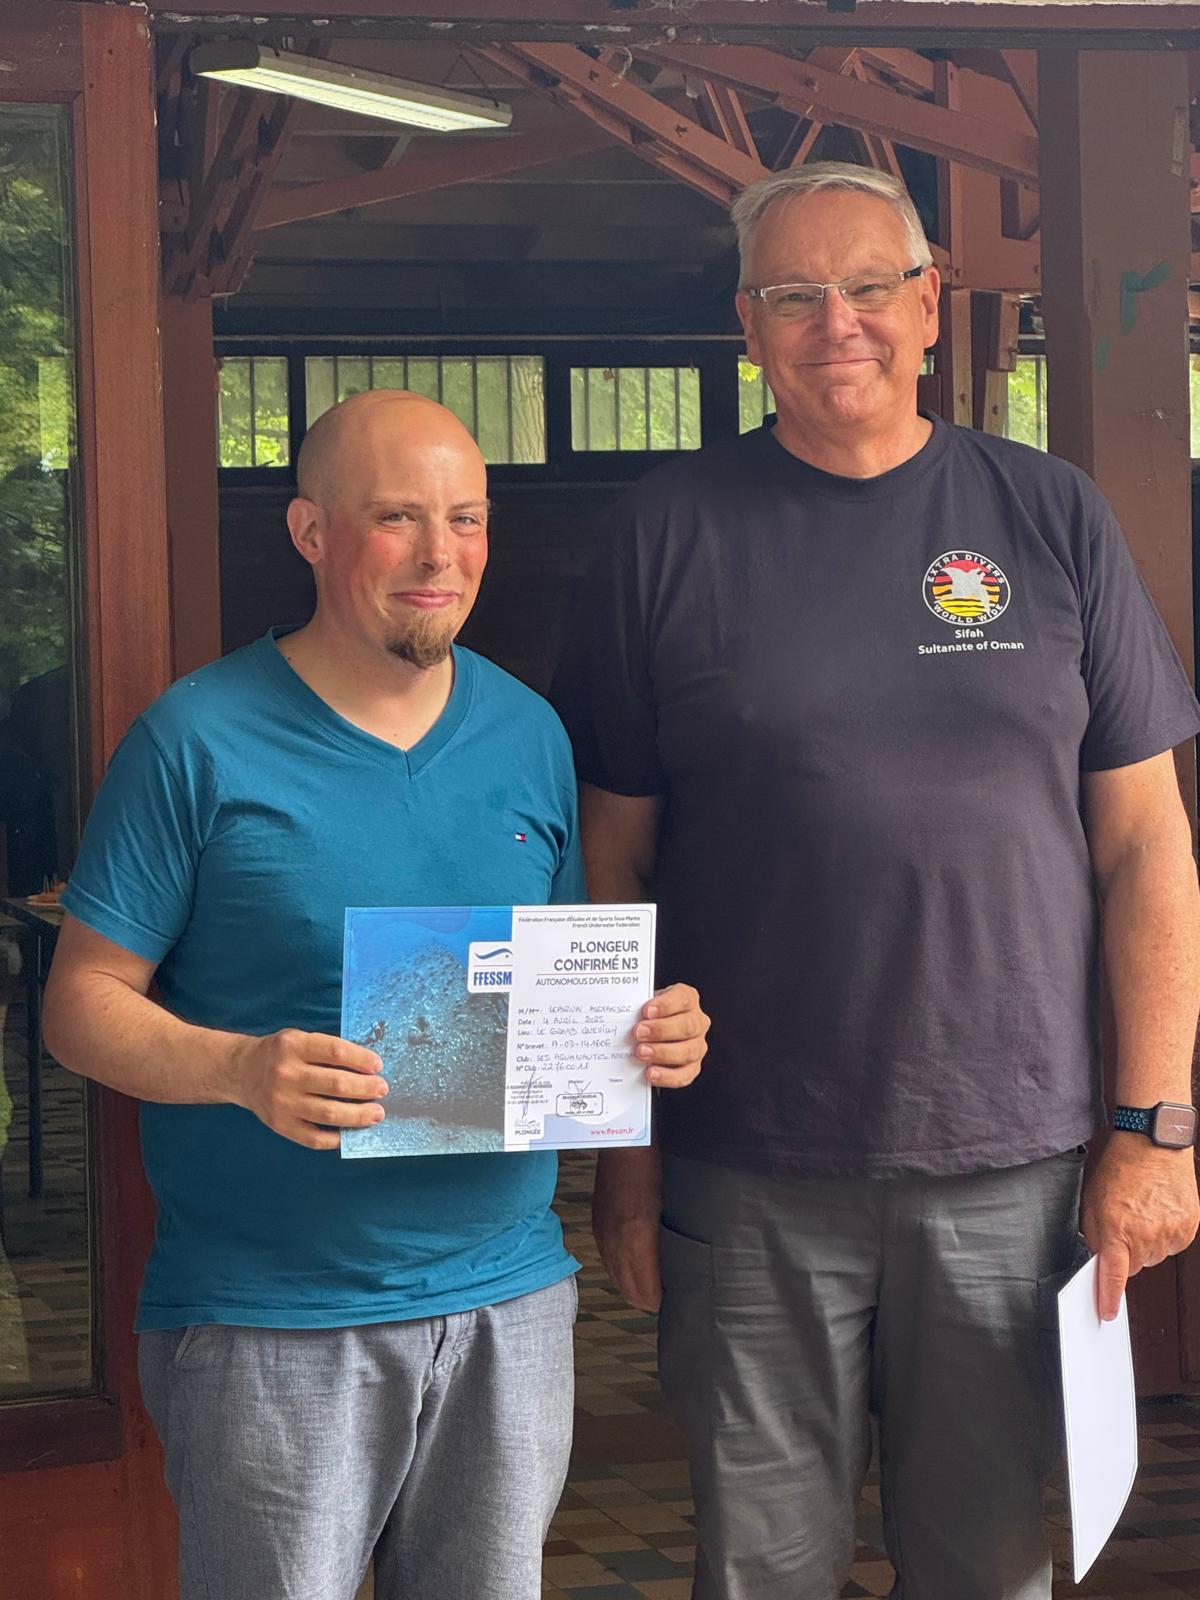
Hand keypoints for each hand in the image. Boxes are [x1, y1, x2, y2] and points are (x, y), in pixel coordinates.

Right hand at [229, 1028, 387, 1149]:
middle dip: (366, 1088)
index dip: (361, 1059)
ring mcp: (282, 1102)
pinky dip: (337, 1138)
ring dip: (358, 1115)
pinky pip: (314, 1137)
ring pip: (329, 1113)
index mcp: (293, 1046)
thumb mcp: (299, 1039)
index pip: (335, 1052)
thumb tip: (369, 1068)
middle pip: (336, 1084)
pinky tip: (351, 1132)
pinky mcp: (280, 1125)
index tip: (378, 1065)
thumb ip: (328, 1050)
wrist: (243, 1072)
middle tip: (382, 1090)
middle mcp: (285, 1074)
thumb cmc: (281, 1054)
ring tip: (376, 1113)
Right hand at [593, 1147, 662, 1311]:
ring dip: (632, 1286)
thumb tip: (676, 1266)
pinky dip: (620, 1270)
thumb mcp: (667, 1208)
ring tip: (651, 1286)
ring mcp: (604, 1236)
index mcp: (637, 1240)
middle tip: (665, 1298)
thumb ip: (667, 1242)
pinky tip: (632, 1266)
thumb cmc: (653, 1171)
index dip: (659, 1301)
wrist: (624, 1146)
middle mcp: (616, 1243)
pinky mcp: (597, 1226)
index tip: (674, 1301)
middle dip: (646, 1299)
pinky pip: (607, 1260)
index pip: (645, 1290)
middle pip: (628, 1290)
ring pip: (616, 1278)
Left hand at [634, 983, 708, 1087]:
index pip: (683, 998)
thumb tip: (623, 1015)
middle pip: (687, 1026)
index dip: (666, 1005)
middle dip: (661, 1030)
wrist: (651, 1030)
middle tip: (639, 1033)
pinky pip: (685, 1075)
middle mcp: (697, 1022)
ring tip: (641, 1053)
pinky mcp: (692, 1066)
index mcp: (688, 999)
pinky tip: (651, 1073)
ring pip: (689, 1051)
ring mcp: (697, 1045)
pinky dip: (667, 1076)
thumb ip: (638, 1006)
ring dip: (663, 1053)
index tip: (646, 1010)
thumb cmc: (649, 1015)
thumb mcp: (644, 1003)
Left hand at [1080, 1135, 1199, 1319]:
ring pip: (1153, 1257)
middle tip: (1123, 1222)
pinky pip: (1171, 1245)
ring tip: (1142, 1211)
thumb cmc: (1120, 1166)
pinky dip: (1163, 1234)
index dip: (1108, 1297)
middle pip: (1133, 1266)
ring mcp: (1170, 1234)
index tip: (1106, 1313)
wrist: (1153, 1143)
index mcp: (1117, 1229)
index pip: (1113, 1275)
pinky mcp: (1188, 1229)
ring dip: (1146, 1243)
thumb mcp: (1092, 1199)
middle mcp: (1146, 1236)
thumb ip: (1095, 1233)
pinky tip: (1158, 1211)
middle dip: (1125, 1252)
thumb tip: (1098, 1259)